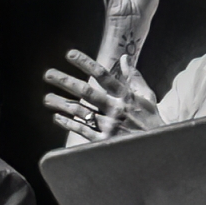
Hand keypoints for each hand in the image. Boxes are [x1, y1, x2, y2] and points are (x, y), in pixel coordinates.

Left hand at [44, 49, 164, 141]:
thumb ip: (134, 77)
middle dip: (65, 81)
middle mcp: (116, 109)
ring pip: (79, 110)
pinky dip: (68, 123)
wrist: (158, 150)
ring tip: (47, 98)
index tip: (70, 54)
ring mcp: (109, 126)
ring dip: (61, 103)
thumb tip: (125, 58)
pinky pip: (81, 130)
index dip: (85, 63)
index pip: (102, 75)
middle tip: (48, 74)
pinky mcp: (104, 142)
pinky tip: (57, 117)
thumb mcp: (147, 97)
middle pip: (85, 91)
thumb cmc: (152, 121)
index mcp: (126, 96)